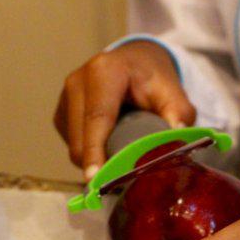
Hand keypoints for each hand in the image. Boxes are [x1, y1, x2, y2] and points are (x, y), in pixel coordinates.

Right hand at [54, 41, 194, 180]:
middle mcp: (76, 82)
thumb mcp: (171, 89)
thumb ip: (179, 112)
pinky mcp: (60, 112)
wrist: (132, 60)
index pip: (96, 118)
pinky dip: (89, 153)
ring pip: (74, 146)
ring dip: (94, 160)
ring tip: (120, 155)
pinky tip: (108, 144)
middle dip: (99, 163)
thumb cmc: (151, 77)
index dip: (95, 151)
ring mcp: (64, 98)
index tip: (95, 178)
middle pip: (81, 139)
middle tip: (125, 177)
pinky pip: (72, 144)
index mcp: (103, 72)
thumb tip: (178, 137)